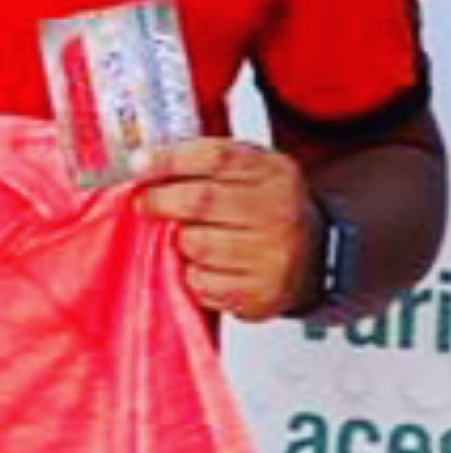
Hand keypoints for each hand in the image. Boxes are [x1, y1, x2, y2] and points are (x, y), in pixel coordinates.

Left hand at [133, 137, 316, 321]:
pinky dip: (194, 274)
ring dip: (181, 241)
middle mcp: (279, 213)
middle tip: (144, 202)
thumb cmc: (266, 206)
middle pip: (201, 202)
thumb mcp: (251, 168)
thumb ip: (206, 159)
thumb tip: (144, 161)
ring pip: (196, 245)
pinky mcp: (261, 295)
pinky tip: (210, 265)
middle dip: (160, 201)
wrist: (313, 257)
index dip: (169, 159)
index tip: (139, 164)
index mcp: (274, 173)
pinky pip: (203, 283)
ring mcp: (273, 257)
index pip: (215, 157)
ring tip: (192, 236)